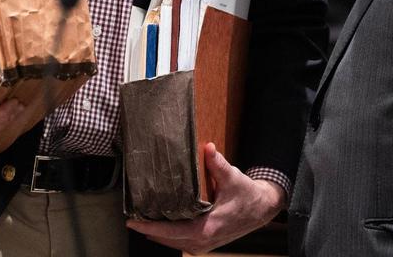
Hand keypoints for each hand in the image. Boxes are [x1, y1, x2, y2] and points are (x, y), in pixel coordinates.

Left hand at [126, 143, 285, 253]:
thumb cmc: (247, 195)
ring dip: (157, 235)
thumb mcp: (233, 178)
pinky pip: (181, 242)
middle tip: (131, 218)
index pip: (172, 231)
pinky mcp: (206, 242)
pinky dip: (168, 236)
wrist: (261, 209)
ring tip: (140, 222)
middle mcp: (204, 240)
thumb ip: (218, 164)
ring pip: (173, 243)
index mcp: (208, 227)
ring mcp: (205, 244)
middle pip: (168, 240)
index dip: (150, 228)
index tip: (133, 222)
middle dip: (148, 231)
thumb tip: (208, 148)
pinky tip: (158, 226)